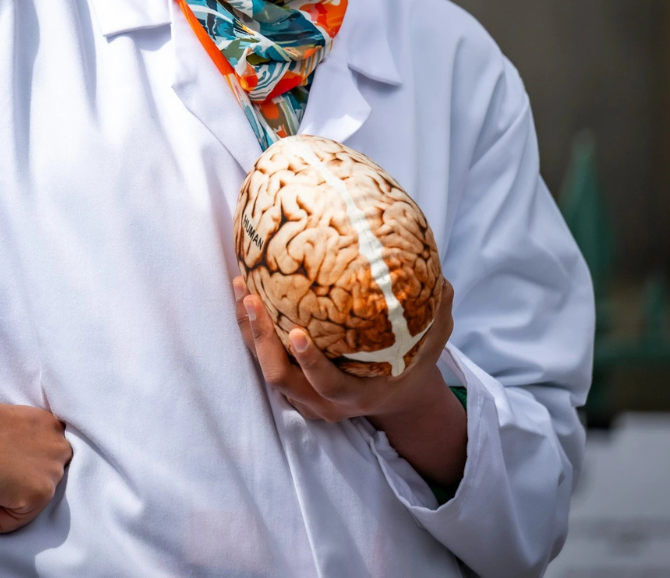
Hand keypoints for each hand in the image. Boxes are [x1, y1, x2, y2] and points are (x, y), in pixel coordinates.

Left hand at [234, 275, 466, 486]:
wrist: (398, 397)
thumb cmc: (413, 364)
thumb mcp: (431, 344)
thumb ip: (436, 315)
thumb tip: (439, 278)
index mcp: (358, 395)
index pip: (328, 385)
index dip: (310, 363)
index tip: (295, 333)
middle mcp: (325, 402)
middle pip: (281, 378)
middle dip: (261, 340)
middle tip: (251, 299)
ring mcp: (304, 398)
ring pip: (265, 368)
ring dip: (248, 331)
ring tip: (240, 288)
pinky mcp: (291, 387)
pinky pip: (263, 359)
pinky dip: (251, 332)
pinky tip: (245, 294)